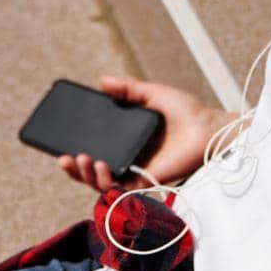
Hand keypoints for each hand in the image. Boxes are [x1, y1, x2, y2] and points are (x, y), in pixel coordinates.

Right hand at [56, 74, 240, 192]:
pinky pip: (121, 190)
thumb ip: (127, 89)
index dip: (76, 152)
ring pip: (102, 185)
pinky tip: (102, 166)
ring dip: (87, 175)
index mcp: (127, 143)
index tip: (61, 146)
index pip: (95, 151)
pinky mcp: (147, 183)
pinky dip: (107, 181)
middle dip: (75, 169)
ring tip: (84, 159)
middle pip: (92, 172)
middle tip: (66, 158)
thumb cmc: (187, 112)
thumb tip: (102, 80)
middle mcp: (129, 161)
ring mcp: (137, 174)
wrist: (209, 127)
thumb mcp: (152, 94)